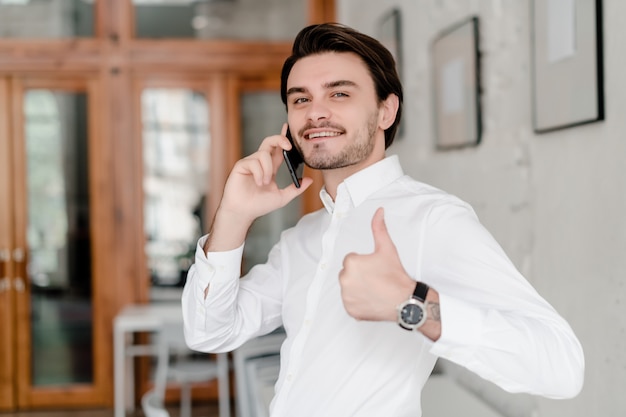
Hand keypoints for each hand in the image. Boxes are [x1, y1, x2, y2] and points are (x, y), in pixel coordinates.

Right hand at [205, 124, 312, 251]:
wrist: (243, 212)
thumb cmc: (259, 205)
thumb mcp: (282, 197)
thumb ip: (296, 189)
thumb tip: (310, 180)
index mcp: (270, 167)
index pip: (278, 149)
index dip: (284, 138)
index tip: (288, 128)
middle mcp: (260, 162)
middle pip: (270, 142)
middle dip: (280, 139)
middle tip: (288, 146)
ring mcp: (250, 163)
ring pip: (264, 155)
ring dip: (267, 170)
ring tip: (264, 183)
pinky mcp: (241, 165)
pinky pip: (254, 162)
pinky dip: (259, 173)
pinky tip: (258, 182)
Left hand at [339, 207, 414, 321]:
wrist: (404, 301)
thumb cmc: (395, 276)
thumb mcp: (387, 248)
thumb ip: (379, 228)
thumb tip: (378, 212)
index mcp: (351, 263)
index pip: (351, 260)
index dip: (364, 264)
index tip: (374, 269)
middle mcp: (345, 279)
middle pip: (348, 274)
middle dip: (359, 275)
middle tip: (375, 279)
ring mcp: (347, 296)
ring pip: (348, 288)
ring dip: (357, 288)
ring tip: (374, 289)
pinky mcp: (350, 309)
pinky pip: (350, 303)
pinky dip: (358, 302)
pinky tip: (371, 299)